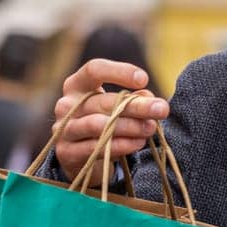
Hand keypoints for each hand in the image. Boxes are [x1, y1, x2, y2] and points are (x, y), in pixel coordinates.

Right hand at [52, 60, 169, 181]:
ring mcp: (64, 128)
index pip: (95, 70)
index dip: (119, 72)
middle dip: (137, 105)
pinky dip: (121, 145)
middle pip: (103, 101)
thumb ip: (133, 99)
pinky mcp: (66, 152)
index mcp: (77, 85)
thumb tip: (149, 97)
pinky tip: (138, 143)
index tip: (144, 79)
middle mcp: (66, 104)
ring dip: (129, 126)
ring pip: (98, 124)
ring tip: (150, 128)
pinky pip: (96, 147)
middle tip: (162, 110)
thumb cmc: (102, 122)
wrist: (81, 157)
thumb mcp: (117, 107)